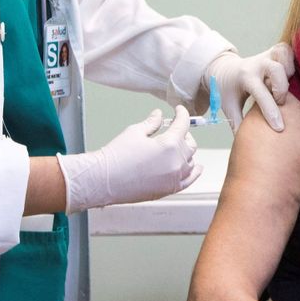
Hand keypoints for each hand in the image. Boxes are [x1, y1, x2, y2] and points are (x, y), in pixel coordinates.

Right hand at [57, 107, 200, 211]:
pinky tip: (195, 167)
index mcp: (170, 144)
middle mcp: (176, 162)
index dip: (182, 114)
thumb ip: (152, 123)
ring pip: (190, 161)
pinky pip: (189, 180)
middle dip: (184, 134)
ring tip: (179, 147)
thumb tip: (159, 115)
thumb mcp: (135, 132)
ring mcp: (174, 177)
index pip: (183, 125)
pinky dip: (193, 172)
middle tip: (174, 129)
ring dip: (186, 151)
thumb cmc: (117, 156)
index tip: (179, 110)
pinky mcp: (169, 189)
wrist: (104, 181)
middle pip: (190, 144)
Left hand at [207, 45, 294, 131]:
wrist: (223, 69)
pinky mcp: (274, 52)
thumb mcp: (229, 107)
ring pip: (283, 54)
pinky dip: (293, 60)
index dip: (271, 111)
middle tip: (279, 101)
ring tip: (288, 84)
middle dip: (281, 88)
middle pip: (276, 70)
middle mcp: (257, 64)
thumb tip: (246, 147)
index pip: (260, 93)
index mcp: (245, 78)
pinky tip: (292, 75)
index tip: (279, 127)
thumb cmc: (227, 91)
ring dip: (289, 69)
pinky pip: (288, 50)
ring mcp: (266, 55)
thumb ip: (238, 125)